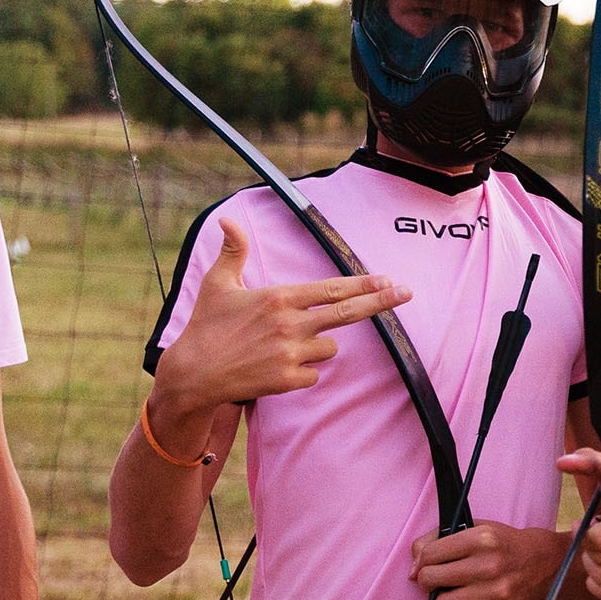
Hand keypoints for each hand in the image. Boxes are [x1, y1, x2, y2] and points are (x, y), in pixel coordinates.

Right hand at [150, 219, 408, 443]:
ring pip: (329, 348)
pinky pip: (314, 373)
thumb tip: (227, 219)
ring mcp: (291, 354)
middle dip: (381, 302)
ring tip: (283, 345)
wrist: (194, 373)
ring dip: (318, 346)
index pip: (331, 289)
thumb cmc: (206, 325)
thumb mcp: (218, 283)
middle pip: (346, 313)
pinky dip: (303, 370)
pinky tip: (277, 365)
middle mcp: (290, 324)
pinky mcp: (288, 380)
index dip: (362, 285)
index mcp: (279, 298)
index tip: (387, 280)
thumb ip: (233, 251)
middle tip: (406, 293)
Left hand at [411, 519, 565, 599]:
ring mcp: (497, 592)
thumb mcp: (472, 527)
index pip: (429, 554)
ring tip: (453, 591)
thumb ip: (434, 540)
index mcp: (482, 538)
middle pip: (431, 579)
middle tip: (439, 578)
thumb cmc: (499, 543)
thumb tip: (412, 571)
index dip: (423, 560)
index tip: (430, 563)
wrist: (540, 560)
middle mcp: (490, 565)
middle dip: (429, 579)